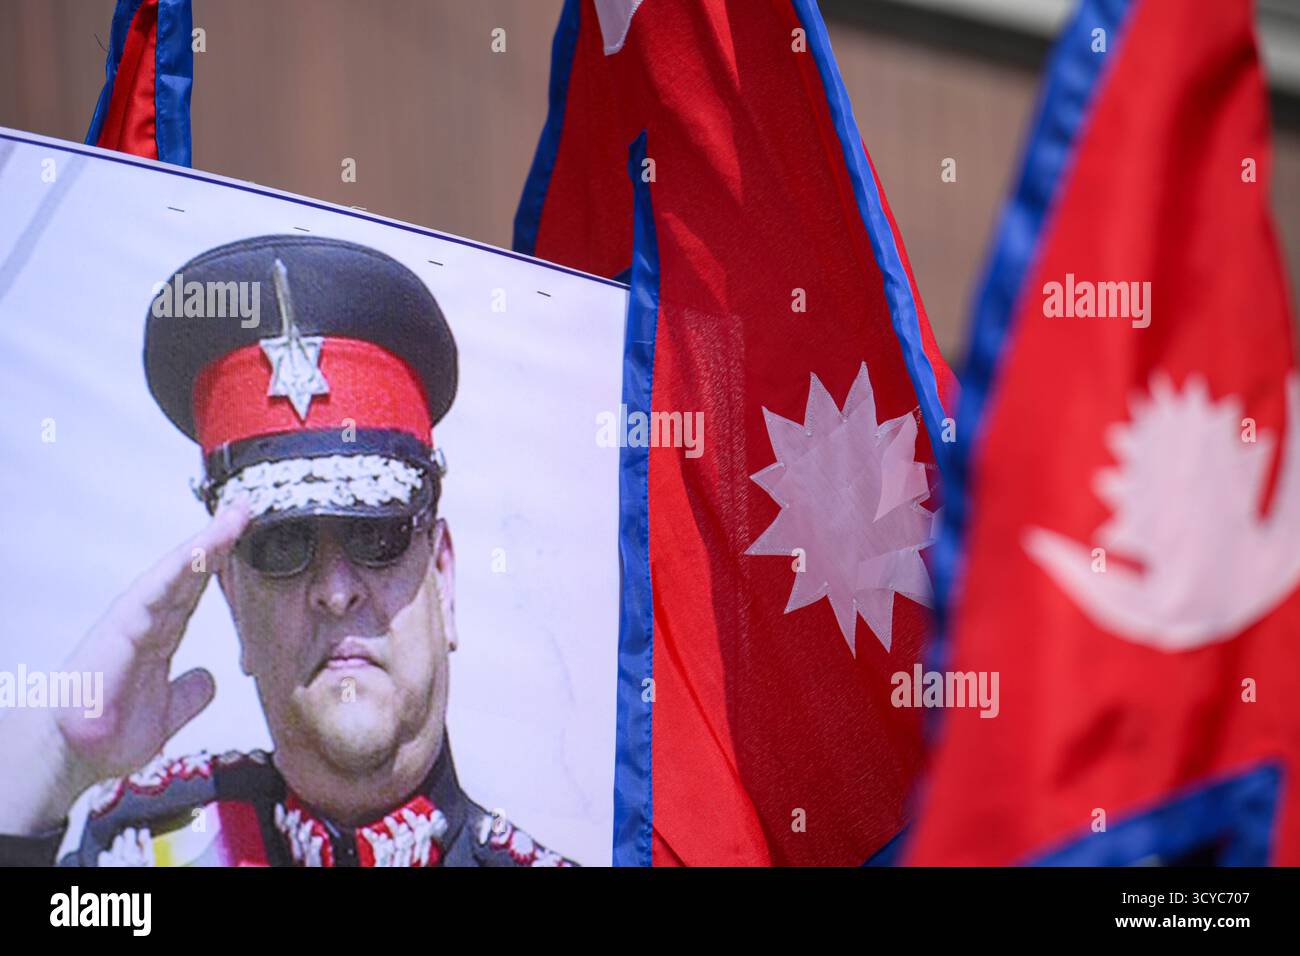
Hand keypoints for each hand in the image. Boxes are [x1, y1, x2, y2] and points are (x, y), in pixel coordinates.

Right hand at [0, 501, 249, 834]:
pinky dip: (184, 565)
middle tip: (250, 505)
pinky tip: (207, 546)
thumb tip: (210, 679)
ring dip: (209, 540)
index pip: (199, 590)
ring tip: (237, 513)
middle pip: (193, 571)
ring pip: (179, 571)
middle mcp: (151, 619)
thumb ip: (189, 694)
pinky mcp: (125, 625)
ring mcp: (138, 618)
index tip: (253, 536)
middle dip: (222, 537)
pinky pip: (159, 589)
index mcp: (162, 634)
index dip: (225, 564)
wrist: (73, 754)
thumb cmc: (111, 730)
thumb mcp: (168, 712)